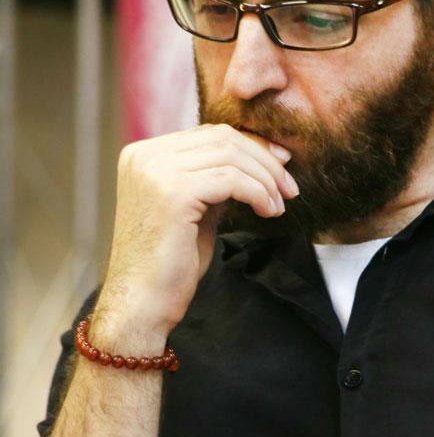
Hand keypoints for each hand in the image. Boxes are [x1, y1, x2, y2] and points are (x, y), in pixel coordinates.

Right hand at [96, 124, 297, 338]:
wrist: (142, 302)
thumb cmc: (169, 263)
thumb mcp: (193, 208)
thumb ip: (212, 179)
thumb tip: (254, 160)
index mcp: (144, 155)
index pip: (209, 134)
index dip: (251, 145)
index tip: (281, 163)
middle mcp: (145, 156)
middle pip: (222, 139)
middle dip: (264, 161)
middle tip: (289, 187)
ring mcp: (155, 171)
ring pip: (231, 156)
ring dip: (265, 180)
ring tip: (278, 205)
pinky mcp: (173, 193)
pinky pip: (232, 180)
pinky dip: (258, 193)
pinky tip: (267, 211)